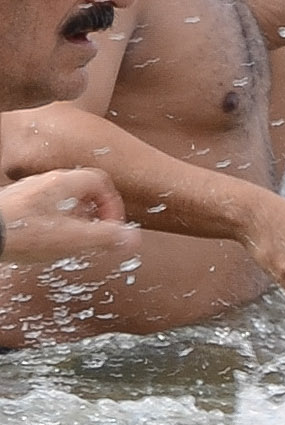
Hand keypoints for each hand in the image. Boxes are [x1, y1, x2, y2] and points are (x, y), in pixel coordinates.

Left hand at [0, 168, 129, 265]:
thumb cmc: (22, 233)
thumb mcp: (74, 239)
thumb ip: (106, 237)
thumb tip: (133, 238)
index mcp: (64, 184)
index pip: (101, 182)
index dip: (112, 204)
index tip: (112, 225)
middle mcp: (45, 183)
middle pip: (80, 191)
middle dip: (92, 214)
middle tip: (93, 234)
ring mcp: (26, 193)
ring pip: (59, 201)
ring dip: (71, 220)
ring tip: (71, 241)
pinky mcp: (12, 207)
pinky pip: (40, 210)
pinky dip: (50, 225)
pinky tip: (44, 242)